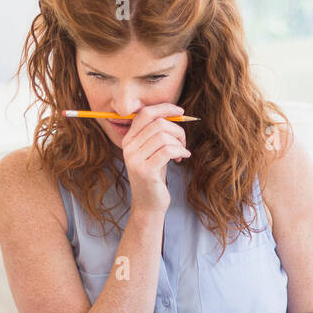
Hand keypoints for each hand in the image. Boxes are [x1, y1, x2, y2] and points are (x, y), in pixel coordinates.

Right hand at [121, 102, 190, 219]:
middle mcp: (128, 147)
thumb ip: (157, 133)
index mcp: (128, 139)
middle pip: (158, 123)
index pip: (145, 113)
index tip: (180, 111)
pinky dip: (180, 152)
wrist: (149, 204)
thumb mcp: (153, 151)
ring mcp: (135, 159)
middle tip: (183, 142)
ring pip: (164, 136)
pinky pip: (168, 151)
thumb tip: (173, 112)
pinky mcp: (146, 171)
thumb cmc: (154, 176)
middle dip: (177, 129)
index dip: (164, 108)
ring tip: (182, 152)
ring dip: (179, 142)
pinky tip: (183, 158)